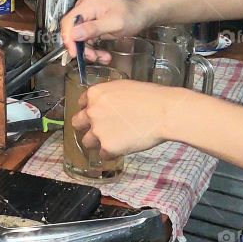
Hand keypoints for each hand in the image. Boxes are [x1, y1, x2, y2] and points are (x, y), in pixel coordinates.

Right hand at [60, 0, 150, 59]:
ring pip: (79, 39)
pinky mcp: (92, 26)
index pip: (68, 23)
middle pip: (72, 33)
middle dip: (82, 48)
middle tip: (93, 57)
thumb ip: (93, 29)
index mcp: (87, 6)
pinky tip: (103, 55)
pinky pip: (87, 40)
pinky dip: (94, 49)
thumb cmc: (133, 14)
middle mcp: (84, 10)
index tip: (74, 53)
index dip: (69, 40)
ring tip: (103, 57)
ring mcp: (88, 18)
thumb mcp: (114, 23)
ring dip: (90, 51)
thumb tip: (74, 34)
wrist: (144, 13)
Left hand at [71, 80, 185, 157]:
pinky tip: (122, 148)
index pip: (81, 104)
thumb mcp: (122, 87)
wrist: (165, 112)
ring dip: (97, 142)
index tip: (96, 116)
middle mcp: (91, 111)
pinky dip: (111, 153)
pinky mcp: (108, 146)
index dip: (89, 111)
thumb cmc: (150, 97)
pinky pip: (103, 154)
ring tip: (113, 141)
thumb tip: (106, 104)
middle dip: (86, 127)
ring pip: (87, 142)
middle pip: (77, 123)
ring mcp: (98, 130)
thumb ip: (107, 96)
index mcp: (94, 94)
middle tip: (98, 130)